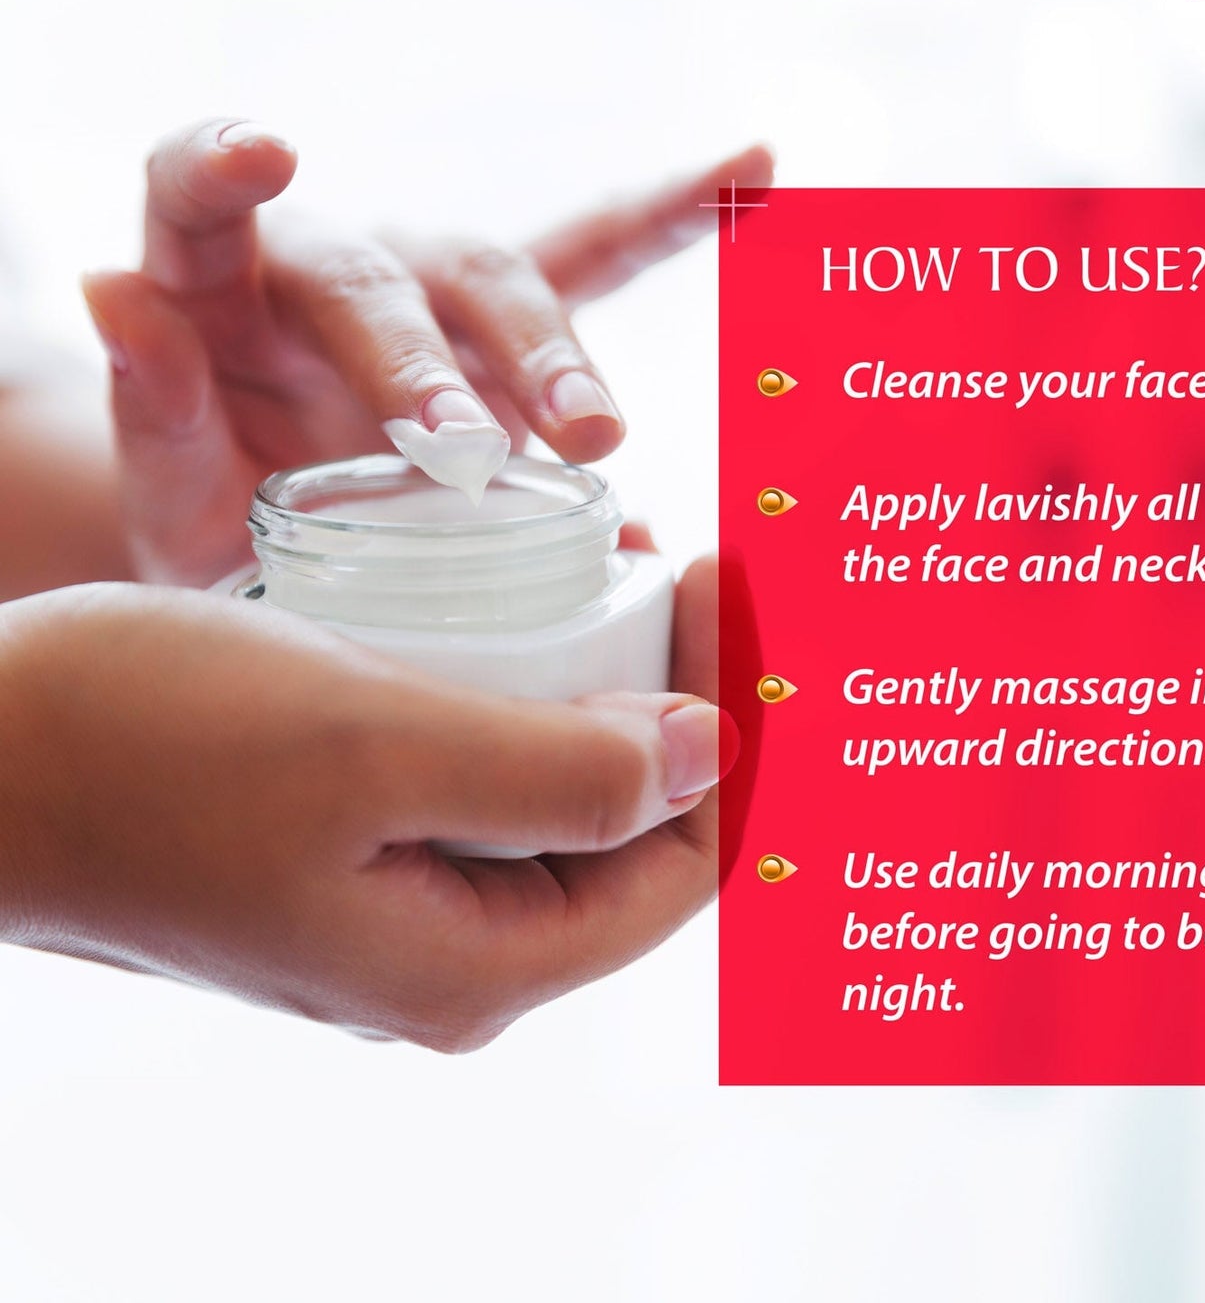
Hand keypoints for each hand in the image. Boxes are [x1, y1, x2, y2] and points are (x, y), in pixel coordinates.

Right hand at [0, 559, 729, 1049]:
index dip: (722, 732)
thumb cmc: (152, 744)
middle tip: (676, 569)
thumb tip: (710, 758)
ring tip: (615, 573)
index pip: (677, 864)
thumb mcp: (377, 751)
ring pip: (550, 800)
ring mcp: (396, 906)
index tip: (721, 589)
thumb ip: (562, 775)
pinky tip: (524, 618)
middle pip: (623, 835)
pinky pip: (476, 781)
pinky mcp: (351, 851)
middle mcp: (448, 957)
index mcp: (475, 967)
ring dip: (597, 692)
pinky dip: (519, 697)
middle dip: (670, 705)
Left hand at [81, 119, 772, 585]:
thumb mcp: (169, 481)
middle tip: (464, 451)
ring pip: (504, 282)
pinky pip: (600, 255)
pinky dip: (673, 217)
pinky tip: (757, 172)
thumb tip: (102, 288)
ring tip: (592, 434)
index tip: (263, 149)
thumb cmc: (219, 505)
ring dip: (552, 354)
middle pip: (390, 278)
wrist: (289, 531)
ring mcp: (435, 286)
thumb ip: (148, 398)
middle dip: (432, 361)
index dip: (222, 165)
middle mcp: (341, 263)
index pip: (202, 195)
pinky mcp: (511, 323)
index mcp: (222, 288)